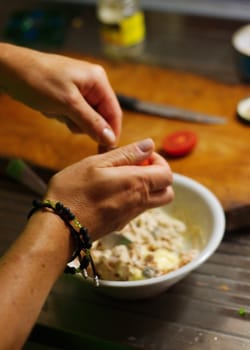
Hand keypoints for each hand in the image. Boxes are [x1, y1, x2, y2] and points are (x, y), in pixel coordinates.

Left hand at [0, 43, 121, 145]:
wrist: (9, 70)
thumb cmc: (37, 80)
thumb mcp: (67, 104)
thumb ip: (91, 122)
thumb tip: (110, 139)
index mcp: (97, 80)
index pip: (114, 111)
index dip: (112, 132)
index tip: (106, 149)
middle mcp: (92, 84)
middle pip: (101, 116)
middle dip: (85, 124)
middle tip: (68, 120)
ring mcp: (80, 90)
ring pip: (87, 118)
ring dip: (72, 121)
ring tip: (57, 111)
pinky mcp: (69, 96)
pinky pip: (74, 115)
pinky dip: (64, 117)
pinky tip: (52, 109)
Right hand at [46, 138, 173, 239]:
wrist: (59, 227)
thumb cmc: (74, 190)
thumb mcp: (97, 163)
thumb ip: (127, 154)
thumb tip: (149, 145)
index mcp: (137, 184)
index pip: (167, 175)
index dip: (158, 162)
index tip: (140, 157)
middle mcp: (139, 203)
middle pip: (166, 192)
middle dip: (157, 177)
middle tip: (135, 167)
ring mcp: (129, 217)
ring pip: (152, 202)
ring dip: (144, 188)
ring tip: (118, 178)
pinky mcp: (119, 225)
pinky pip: (136, 210)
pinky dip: (132, 199)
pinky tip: (108, 192)